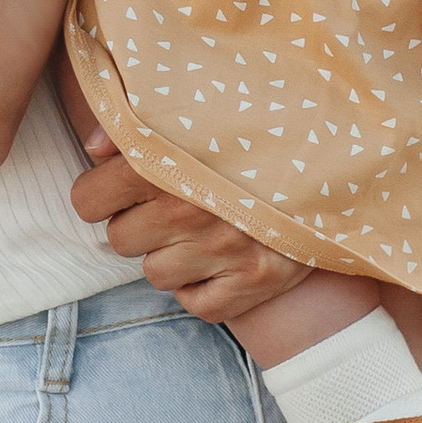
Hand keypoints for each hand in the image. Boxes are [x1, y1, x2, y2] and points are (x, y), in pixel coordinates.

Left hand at [67, 117, 311, 326]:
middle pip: (118, 240)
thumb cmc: (252, 137)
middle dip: (138, 224)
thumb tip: (91, 147)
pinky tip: (222, 260)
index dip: (99, 195)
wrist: (334, 163)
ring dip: (172, 257)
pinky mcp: (252, 285)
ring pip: (154, 274)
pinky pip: (195, 304)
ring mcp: (221, 252)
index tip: (119, 189)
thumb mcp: (192, 117)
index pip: (87, 201)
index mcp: (163, 164)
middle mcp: (187, 211)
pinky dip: (203, 288)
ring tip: (201, 230)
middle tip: (171, 206)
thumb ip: (134, 127)